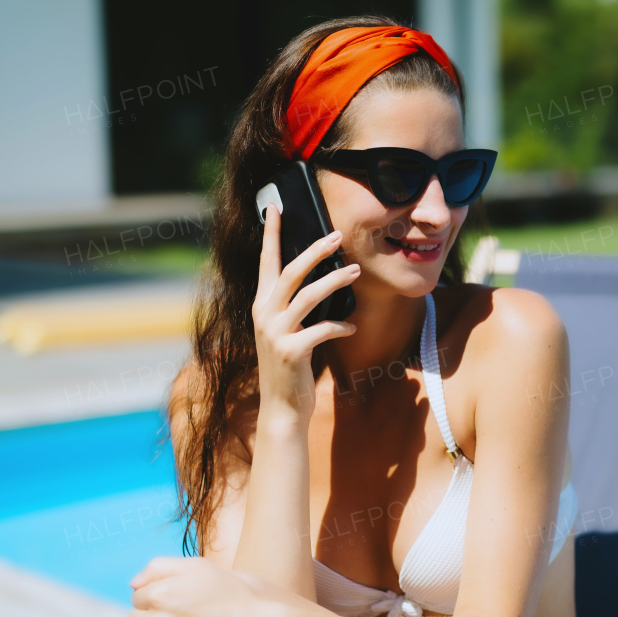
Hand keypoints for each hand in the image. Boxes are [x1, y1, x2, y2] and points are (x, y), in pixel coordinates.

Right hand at [254, 205, 358, 416]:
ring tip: (357, 272)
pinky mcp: (291, 351)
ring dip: (335, 281)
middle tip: (337, 235)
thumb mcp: (285, 331)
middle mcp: (263, 315)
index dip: (270, 235)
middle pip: (290, 272)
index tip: (275, 208)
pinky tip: (351, 329)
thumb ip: (293, 307)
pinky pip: (322, 329)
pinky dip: (340, 327)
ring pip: (309, 296)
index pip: (266, 263)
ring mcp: (275, 333)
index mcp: (261, 306)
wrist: (282, 408)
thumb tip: (320, 279)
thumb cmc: (289, 367)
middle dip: (315, 251)